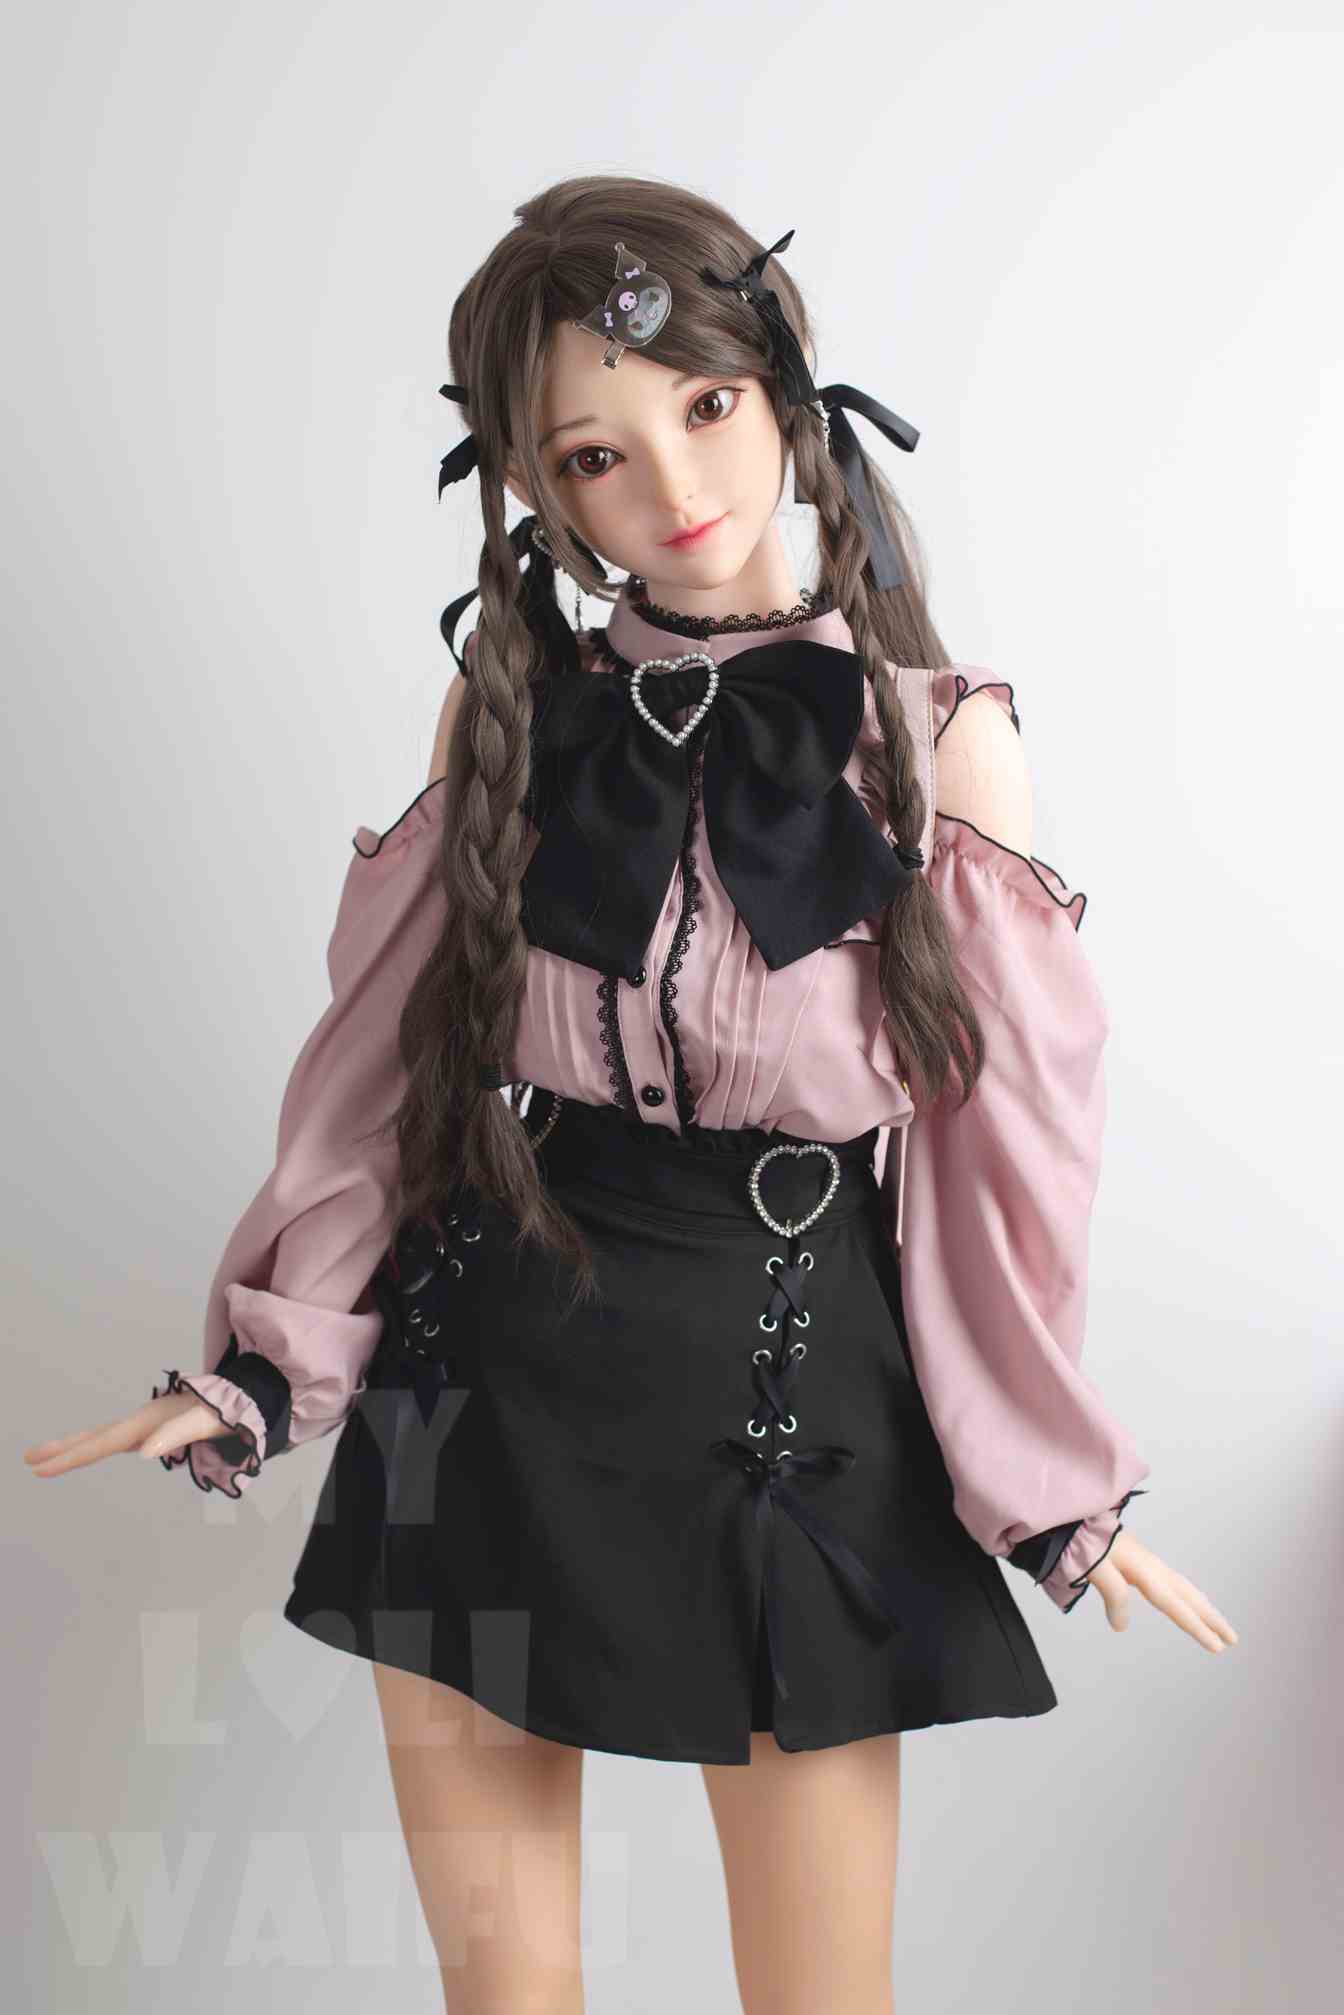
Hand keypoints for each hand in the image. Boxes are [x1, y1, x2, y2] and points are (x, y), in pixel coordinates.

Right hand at [23, 1390, 243, 1479]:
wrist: (247, 1396)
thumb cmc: (230, 1410)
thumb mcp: (207, 1421)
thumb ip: (178, 1433)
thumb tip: (144, 1452)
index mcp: (149, 1420)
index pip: (101, 1442)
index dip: (70, 1456)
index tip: (40, 1468)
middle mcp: (143, 1420)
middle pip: (95, 1436)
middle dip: (62, 1449)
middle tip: (29, 1460)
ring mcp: (148, 1423)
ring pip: (103, 1436)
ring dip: (75, 1446)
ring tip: (47, 1456)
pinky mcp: (156, 1428)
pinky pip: (117, 1438)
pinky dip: (97, 1444)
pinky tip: (92, 1449)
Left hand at [1082, 1530, 1237, 1652]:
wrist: (1073, 1513)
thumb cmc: (1080, 1538)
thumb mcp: (1094, 1566)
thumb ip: (1113, 1594)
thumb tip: (1121, 1626)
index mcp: (1144, 1570)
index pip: (1175, 1605)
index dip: (1197, 1627)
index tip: (1217, 1648)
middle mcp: (1151, 1566)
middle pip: (1188, 1596)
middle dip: (1211, 1618)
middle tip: (1232, 1640)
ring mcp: (1147, 1561)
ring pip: (1182, 1587)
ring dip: (1201, 1607)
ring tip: (1217, 1625)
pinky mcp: (1139, 1560)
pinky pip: (1172, 1582)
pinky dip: (1186, 1595)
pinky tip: (1182, 1601)